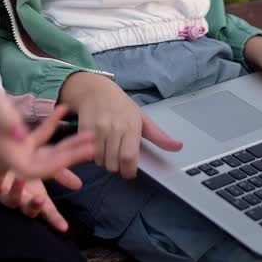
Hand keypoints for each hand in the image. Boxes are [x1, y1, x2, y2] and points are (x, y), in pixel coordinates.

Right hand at [0, 83, 95, 180]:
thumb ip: (6, 121)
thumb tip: (21, 135)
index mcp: (9, 158)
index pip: (39, 170)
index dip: (61, 165)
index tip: (80, 153)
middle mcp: (16, 158)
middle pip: (49, 164)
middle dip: (72, 155)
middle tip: (94, 143)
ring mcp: (19, 150)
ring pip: (49, 153)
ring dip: (69, 143)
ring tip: (88, 132)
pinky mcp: (21, 140)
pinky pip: (41, 137)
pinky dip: (53, 126)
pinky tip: (64, 109)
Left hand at [0, 141, 80, 231]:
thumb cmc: (20, 159)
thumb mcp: (44, 162)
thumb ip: (60, 173)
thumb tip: (79, 185)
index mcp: (34, 195)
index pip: (47, 210)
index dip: (54, 219)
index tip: (64, 227)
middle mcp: (20, 198)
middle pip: (28, 209)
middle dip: (34, 206)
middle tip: (40, 199)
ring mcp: (3, 194)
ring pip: (10, 201)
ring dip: (16, 193)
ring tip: (20, 179)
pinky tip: (3, 167)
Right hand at [58, 72, 182, 178]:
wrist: (95, 90)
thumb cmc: (120, 105)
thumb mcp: (142, 118)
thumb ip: (159, 136)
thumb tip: (178, 146)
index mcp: (131, 126)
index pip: (129, 157)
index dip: (129, 171)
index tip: (129, 172)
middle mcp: (114, 127)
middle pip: (113, 163)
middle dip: (117, 167)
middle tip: (119, 159)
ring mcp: (97, 129)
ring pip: (100, 161)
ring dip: (105, 161)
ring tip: (109, 151)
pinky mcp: (84, 129)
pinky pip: (88, 153)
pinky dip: (93, 155)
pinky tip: (98, 146)